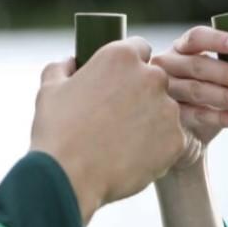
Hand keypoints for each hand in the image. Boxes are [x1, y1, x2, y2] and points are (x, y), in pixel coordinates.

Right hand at [30, 38, 185, 224]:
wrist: (68, 178)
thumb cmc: (57, 131)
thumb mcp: (50, 89)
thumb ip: (63, 67)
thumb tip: (71, 62)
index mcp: (121, 57)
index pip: (139, 48)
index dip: (129, 65)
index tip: (120, 81)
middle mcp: (151, 77)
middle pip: (155, 79)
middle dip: (141, 93)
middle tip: (118, 116)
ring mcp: (167, 109)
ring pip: (164, 110)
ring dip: (150, 120)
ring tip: (122, 142)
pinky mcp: (176, 140)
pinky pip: (170, 139)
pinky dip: (156, 147)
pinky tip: (132, 158)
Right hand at [152, 26, 227, 171]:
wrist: (191, 137)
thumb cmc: (211, 96)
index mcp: (183, 48)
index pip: (197, 37)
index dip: (219, 40)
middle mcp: (168, 65)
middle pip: (196, 65)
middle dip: (226, 72)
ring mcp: (164, 91)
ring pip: (195, 90)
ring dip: (225, 95)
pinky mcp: (167, 116)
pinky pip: (194, 115)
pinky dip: (220, 117)